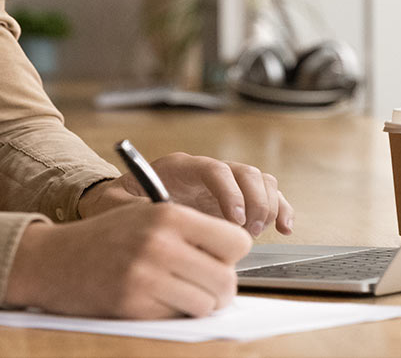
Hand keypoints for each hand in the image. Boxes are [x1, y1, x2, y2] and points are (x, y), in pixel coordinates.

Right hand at [4, 203, 251, 317]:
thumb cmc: (103, 238)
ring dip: (197, 304)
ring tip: (177, 293)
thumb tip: (234, 256)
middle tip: (202, 286)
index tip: (216, 259)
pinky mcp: (134, 305)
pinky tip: (151, 299)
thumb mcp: (145, 216)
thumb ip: (188, 231)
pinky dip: (171, 313)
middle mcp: (161, 244)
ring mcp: (147, 276)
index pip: (236, 242)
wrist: (51, 260)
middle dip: (219, 289)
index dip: (229, 255)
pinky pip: (178, 317)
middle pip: (226, 280)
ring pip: (207, 304)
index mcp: (169, 215)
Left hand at [79, 152, 294, 236]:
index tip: (233, 219)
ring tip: (253, 234)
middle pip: (245, 173)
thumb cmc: (117, 204)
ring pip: (260, 181)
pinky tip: (284, 229)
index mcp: (180, 167)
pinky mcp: (236, 200)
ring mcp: (224, 185)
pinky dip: (280, 210)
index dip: (229, 192)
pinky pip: (267, 196)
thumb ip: (133, 208)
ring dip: (267, 206)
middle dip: (254, 202)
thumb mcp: (115, 204)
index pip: (214, 170)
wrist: (121, 204)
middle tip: (246, 232)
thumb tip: (157, 216)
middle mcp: (207, 171)